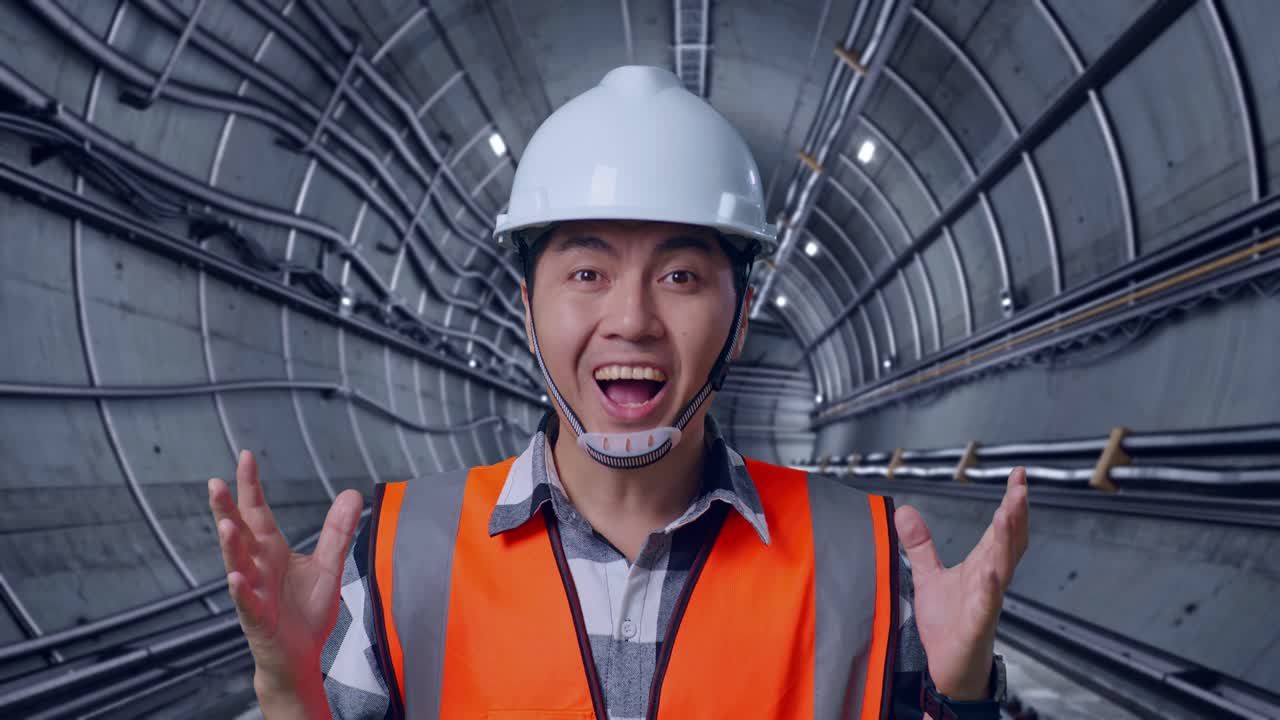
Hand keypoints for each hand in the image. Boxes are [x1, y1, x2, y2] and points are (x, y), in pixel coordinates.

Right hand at [208, 449, 362, 695]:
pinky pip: (247, 602)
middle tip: (214, 483)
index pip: (258, 513)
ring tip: (225, 523)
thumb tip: (351, 492)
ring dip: (231, 545)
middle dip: (226, 509)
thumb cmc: (306, 611)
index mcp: (272, 551)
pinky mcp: (258, 619)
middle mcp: (257, 567)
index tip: (245, 456)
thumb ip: (337, 531)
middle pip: (239, 533)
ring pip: (238, 564)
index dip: (250, 486)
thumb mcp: (328, 565)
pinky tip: (236, 577)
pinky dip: (241, 590)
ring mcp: (253, 592)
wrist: (300, 656)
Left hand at [894, 466, 1028, 699]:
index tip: (1018, 476)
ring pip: (1003, 567)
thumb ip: (920, 545)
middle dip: (1016, 514)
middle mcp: (990, 580)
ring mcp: (987, 602)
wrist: (949, 669)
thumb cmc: (948, 625)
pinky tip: (991, 570)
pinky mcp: (977, 625)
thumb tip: (905, 511)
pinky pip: (987, 604)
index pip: (1000, 530)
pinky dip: (990, 586)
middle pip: (1009, 542)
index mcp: (981, 567)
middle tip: (1020, 486)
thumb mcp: (928, 577)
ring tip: (1009, 512)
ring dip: (1007, 540)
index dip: (1010, 503)